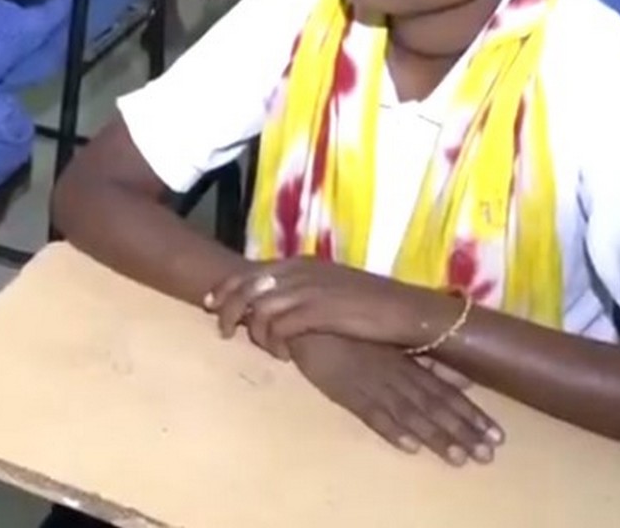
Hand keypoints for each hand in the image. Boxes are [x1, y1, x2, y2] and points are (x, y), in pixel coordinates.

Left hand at [207, 258, 457, 358]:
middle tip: (223, 331)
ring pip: (258, 308)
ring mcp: (307, 290)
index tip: (211, 304)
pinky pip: (279, 328)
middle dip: (227, 309)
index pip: (249, 271)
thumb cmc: (371, 304)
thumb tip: (274, 300)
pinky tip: (285, 357)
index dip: (226, 288)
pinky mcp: (318, 312)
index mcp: (299, 263)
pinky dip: (275, 343)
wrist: (408, 312)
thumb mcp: (330, 289)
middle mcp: (299, 271)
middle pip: (245, 286)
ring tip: (267, 349)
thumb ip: (301, 290)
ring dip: (255, 333)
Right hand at [288, 333, 502, 464]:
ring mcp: (370, 384)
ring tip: (459, 458)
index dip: (471, 414)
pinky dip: (391, 429)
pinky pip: (371, 414)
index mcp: (407, 361)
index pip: (445, 392)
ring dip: (435, 437)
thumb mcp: (394, 344)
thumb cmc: (351, 330)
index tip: (496, 436)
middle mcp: (395, 374)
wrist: (307, 321)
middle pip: (433, 406)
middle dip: (461, 431)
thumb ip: (427, 361)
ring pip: (409, 413)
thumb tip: (465, 378)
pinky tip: (410, 446)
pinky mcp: (346, 392)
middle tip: (487, 456)